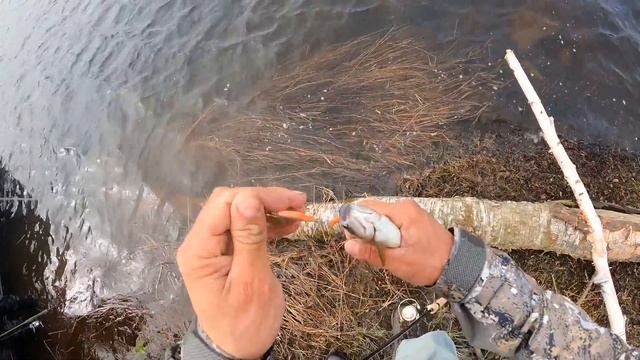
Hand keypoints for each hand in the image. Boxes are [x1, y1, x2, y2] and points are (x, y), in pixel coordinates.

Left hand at [177, 187, 305, 358]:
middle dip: (265, 200)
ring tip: (299, 213)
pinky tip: (289, 225)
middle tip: (299, 205)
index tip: (292, 203)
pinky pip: (243, 227)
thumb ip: (250, 239)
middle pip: (230, 203)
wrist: (237, 350)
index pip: (224, 204)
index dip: (258, 197)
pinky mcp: (224, 251)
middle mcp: (199, 243)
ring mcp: (211, 246)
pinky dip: (266, 223)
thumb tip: (249, 199)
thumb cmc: (245, 323)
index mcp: (199, 250)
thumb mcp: (252, 283)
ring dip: (268, 209)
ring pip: (239, 212)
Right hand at [343, 199, 453, 285]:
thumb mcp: (397, 261)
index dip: (355, 223)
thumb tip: (348, 246)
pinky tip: (390, 249)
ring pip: (380, 219)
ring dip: (375, 235)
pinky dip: (385, 235)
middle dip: (364, 231)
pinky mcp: (412, 220)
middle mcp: (405, 206)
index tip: (352, 242)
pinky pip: (390, 223)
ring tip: (380, 252)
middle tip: (366, 251)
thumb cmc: (429, 263)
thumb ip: (371, 252)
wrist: (458, 266)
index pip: (367, 207)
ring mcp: (410, 212)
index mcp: (402, 211)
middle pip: (372, 212)